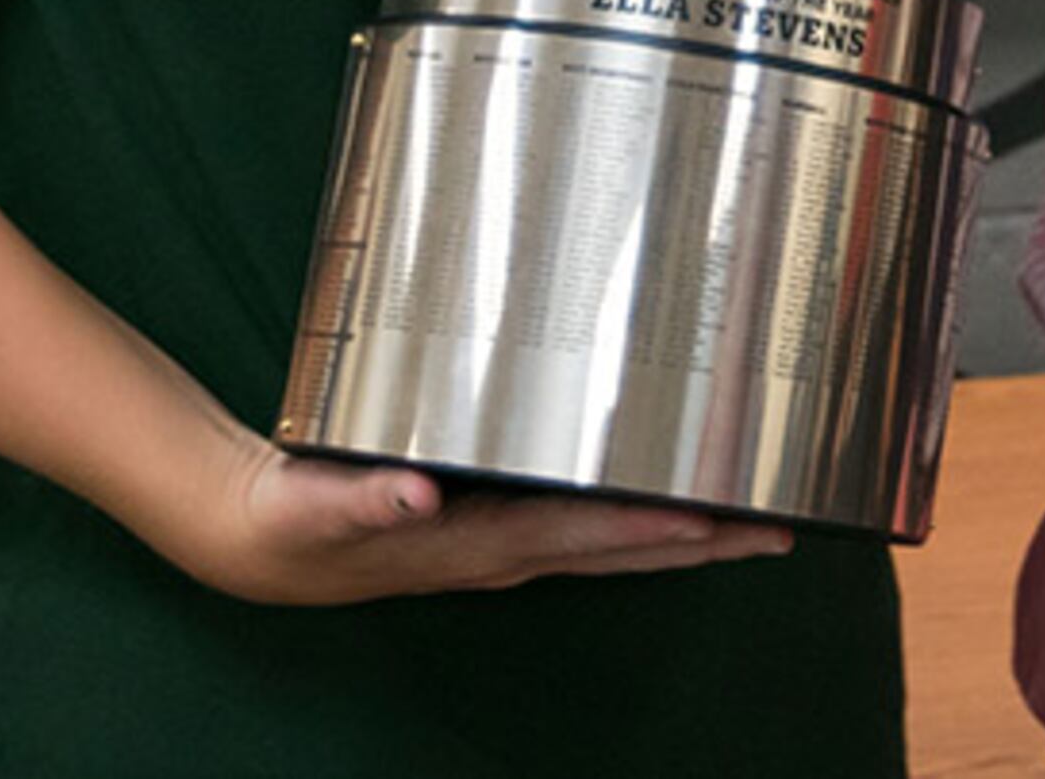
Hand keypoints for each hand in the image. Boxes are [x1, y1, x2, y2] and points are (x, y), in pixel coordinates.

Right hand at [197, 437, 794, 605]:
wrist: (262, 546)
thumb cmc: (297, 523)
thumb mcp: (321, 508)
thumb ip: (367, 499)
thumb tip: (418, 493)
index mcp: (476, 543)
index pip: (583, 535)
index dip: (650, 529)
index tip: (715, 523)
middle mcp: (504, 551)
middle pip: (622, 550)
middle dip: (703, 542)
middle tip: (781, 530)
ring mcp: (504, 546)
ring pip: (614, 544)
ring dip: (684, 537)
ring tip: (754, 522)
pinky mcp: (495, 529)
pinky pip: (585, 530)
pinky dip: (637, 523)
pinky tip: (678, 509)